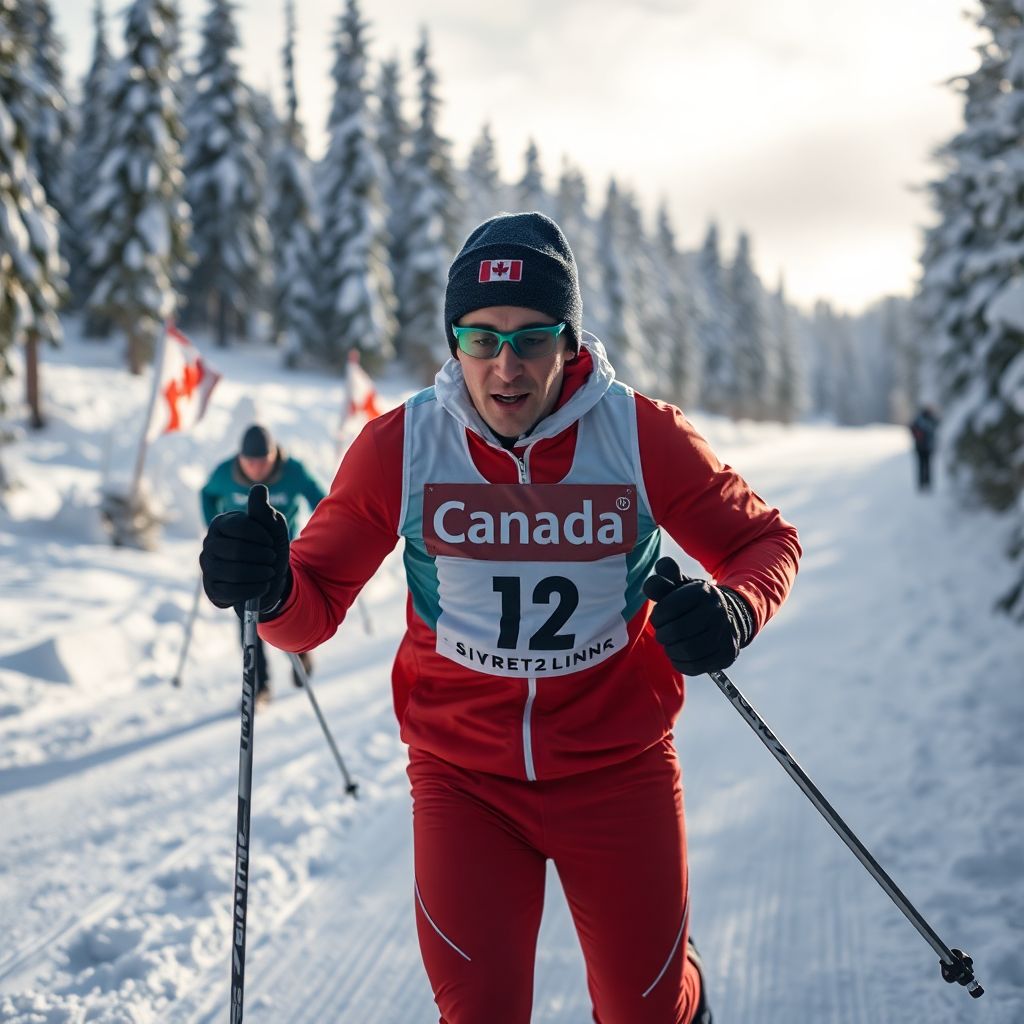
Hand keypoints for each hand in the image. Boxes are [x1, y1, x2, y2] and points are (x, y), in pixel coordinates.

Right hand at [199, 484, 290, 614]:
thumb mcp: (272, 526)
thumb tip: (259, 488)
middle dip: (262, 556)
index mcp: (221, 524)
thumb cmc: (269, 547)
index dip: (261, 536)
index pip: (239, 526)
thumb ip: (263, 509)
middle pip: (236, 551)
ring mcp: (208, 567)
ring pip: (233, 572)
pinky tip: (262, 585)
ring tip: (269, 571)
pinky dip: (253, 589)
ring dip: (260, 573)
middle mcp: (209, 544)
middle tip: (272, 558)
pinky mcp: (212, 589)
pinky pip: (230, 592)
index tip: (270, 541)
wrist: (272, 577)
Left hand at [642, 556, 753, 675]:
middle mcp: (717, 611)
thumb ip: (663, 581)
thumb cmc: (694, 601)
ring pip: (686, 650)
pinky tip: (679, 656)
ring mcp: (725, 634)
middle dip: (662, 634)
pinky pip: (696, 666)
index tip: (658, 618)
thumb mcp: (679, 585)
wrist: (729, 615)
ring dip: (670, 650)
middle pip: (677, 631)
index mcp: (702, 591)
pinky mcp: (726, 655)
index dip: (657, 617)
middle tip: (662, 634)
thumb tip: (650, 584)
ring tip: (670, 645)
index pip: (669, 608)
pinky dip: (680, 663)